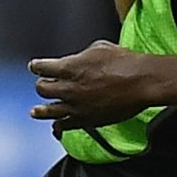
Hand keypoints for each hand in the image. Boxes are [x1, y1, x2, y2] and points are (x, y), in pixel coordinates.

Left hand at [28, 40, 168, 128]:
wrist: (141, 82)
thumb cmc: (125, 63)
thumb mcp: (99, 48)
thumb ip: (82, 55)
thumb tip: (79, 59)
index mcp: (69, 67)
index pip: (41, 67)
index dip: (36, 66)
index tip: (35, 67)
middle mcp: (68, 88)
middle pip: (41, 89)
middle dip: (42, 86)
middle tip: (43, 85)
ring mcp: (75, 106)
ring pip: (47, 111)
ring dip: (41, 110)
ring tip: (35, 111)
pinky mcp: (86, 120)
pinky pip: (64, 126)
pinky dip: (58, 127)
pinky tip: (56, 128)